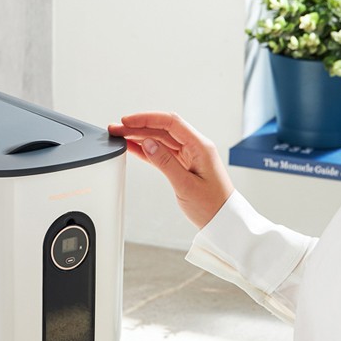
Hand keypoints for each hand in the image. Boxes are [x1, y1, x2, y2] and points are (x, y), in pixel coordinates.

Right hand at [108, 111, 232, 229]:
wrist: (223, 221)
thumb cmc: (212, 206)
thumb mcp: (186, 185)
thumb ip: (166, 163)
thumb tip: (148, 143)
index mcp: (200, 147)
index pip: (171, 123)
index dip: (147, 119)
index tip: (127, 121)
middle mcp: (196, 147)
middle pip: (163, 129)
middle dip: (139, 126)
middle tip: (117, 129)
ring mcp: (190, 155)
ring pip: (161, 139)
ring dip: (140, 136)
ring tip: (120, 136)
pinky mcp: (185, 165)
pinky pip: (163, 152)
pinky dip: (147, 149)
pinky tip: (133, 147)